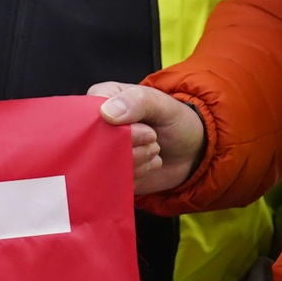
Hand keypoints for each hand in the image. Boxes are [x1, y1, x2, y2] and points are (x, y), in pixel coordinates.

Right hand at [89, 82, 205, 197]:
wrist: (192, 152)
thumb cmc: (175, 120)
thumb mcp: (161, 104)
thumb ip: (136, 102)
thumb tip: (106, 113)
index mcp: (101, 100)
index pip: (89, 115)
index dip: (114, 127)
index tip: (142, 127)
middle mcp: (97, 127)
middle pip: (97, 143)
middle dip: (130, 146)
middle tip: (153, 139)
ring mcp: (102, 152)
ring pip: (106, 164)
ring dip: (137, 160)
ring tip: (154, 149)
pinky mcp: (111, 173)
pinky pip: (114, 180)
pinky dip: (136, 175)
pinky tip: (150, 164)